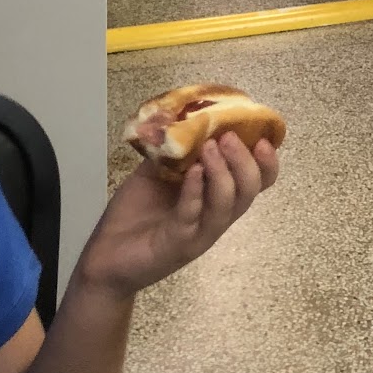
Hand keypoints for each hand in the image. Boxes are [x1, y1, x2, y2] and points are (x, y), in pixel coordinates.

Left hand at [75, 135, 279, 301]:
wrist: (105, 256)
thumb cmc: (134, 214)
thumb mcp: (157, 172)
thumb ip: (175, 151)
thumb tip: (186, 116)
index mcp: (217, 198)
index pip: (258, 181)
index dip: (267, 161)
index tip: (261, 137)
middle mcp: (217, 216)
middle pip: (251, 190)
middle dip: (245, 160)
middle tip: (228, 137)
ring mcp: (200, 233)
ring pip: (228, 205)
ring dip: (223, 172)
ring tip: (210, 147)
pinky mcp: (178, 245)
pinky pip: (193, 216)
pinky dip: (195, 191)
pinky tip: (192, 172)